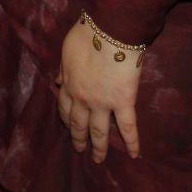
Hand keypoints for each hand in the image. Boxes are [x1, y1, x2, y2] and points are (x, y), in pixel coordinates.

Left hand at [55, 17, 141, 162]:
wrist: (109, 31)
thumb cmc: (87, 35)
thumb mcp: (66, 51)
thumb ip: (63, 68)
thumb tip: (57, 80)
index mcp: (69, 84)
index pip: (64, 107)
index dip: (66, 118)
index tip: (67, 125)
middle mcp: (83, 99)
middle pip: (78, 124)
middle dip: (78, 138)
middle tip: (79, 150)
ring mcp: (103, 103)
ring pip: (99, 131)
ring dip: (98, 147)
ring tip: (98, 159)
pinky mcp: (123, 103)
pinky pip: (128, 127)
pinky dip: (132, 143)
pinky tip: (134, 155)